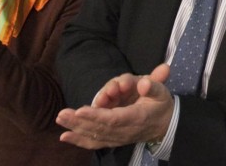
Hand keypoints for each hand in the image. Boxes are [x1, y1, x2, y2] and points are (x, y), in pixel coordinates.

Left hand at [56, 63, 173, 149]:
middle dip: (79, 121)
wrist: (164, 125)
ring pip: (94, 135)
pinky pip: (94, 142)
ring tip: (60, 119)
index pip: (114, 119)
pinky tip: (64, 137)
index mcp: (137, 117)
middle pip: (99, 128)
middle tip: (62, 114)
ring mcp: (118, 138)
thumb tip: (143, 83)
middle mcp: (125, 131)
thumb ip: (154, 85)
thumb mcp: (162, 91)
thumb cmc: (160, 104)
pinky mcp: (113, 140)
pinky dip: (79, 140)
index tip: (80, 110)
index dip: (97, 116)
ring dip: (75, 128)